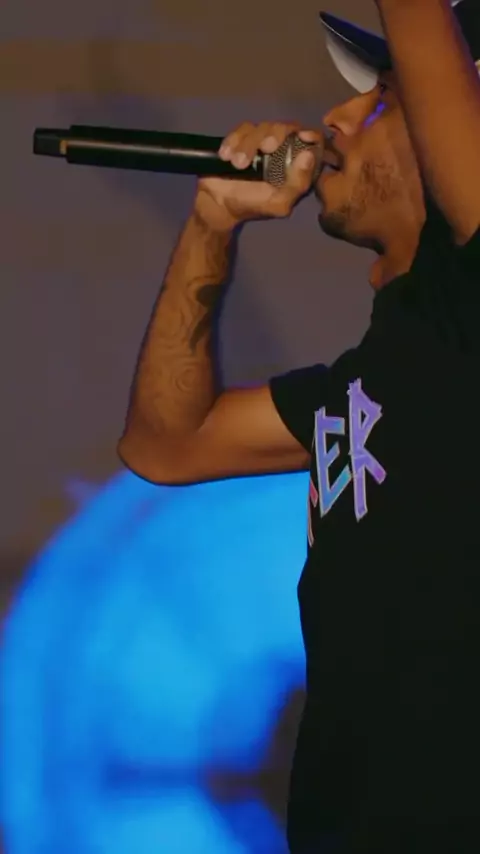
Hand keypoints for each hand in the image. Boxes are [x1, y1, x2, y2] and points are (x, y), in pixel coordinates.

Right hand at [193, 121, 323, 232]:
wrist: (219, 205)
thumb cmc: (253, 205)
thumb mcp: (279, 202)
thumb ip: (298, 183)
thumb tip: (308, 155)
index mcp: (295, 164)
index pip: (310, 140)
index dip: (310, 133)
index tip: (302, 135)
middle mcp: (281, 148)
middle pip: (284, 127)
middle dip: (274, 134)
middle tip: (264, 149)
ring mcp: (260, 141)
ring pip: (261, 126)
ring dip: (248, 143)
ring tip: (237, 164)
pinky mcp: (241, 138)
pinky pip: (242, 129)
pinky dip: (234, 140)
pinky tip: (226, 156)